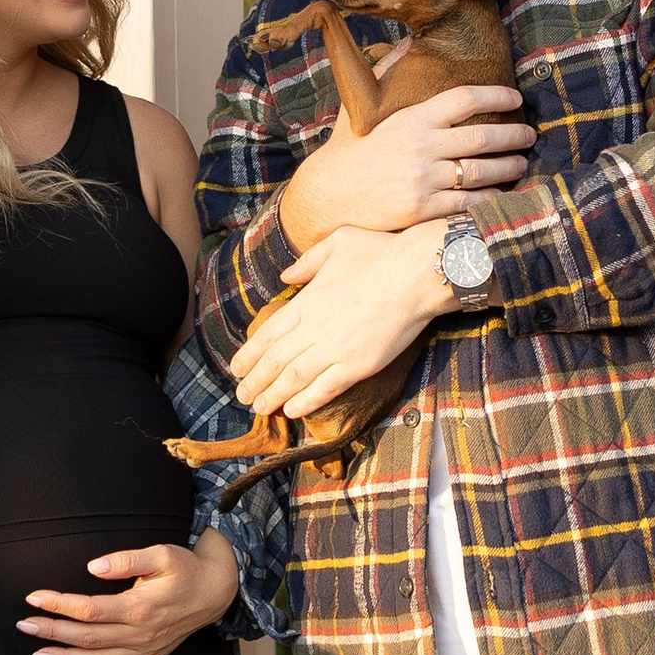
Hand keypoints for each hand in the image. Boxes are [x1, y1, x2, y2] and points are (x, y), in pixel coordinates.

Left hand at [20, 533, 238, 654]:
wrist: (214, 593)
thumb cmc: (185, 569)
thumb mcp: (162, 554)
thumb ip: (128, 560)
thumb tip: (94, 566)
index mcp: (140, 607)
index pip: (90, 609)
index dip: (59, 605)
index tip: (33, 598)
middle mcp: (140, 634)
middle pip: (88, 637)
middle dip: (53, 632)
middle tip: (24, 625)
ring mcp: (144, 651)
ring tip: (37, 654)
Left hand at [231, 226, 455, 417]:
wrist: (418, 272)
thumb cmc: (382, 253)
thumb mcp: (337, 242)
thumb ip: (307, 262)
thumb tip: (285, 277)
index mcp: (307, 301)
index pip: (267, 334)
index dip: (248, 355)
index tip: (235, 369)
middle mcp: (315, 328)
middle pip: (275, 361)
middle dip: (255, 381)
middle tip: (241, 396)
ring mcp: (336, 348)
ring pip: (294, 379)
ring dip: (273, 395)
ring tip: (259, 408)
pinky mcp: (359, 365)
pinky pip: (326, 389)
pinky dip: (307, 402)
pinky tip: (292, 411)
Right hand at [280, 83, 532, 248]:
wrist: (327, 194)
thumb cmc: (348, 148)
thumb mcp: (362, 105)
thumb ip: (387, 71)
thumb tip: (408, 41)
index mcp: (411, 119)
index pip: (464, 99)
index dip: (496, 96)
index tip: (516, 98)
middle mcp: (421, 147)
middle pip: (482, 137)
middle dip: (513, 135)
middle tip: (529, 134)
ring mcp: (423, 180)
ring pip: (480, 171)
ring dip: (508, 166)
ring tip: (521, 162)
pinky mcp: (422, 209)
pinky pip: (467, 203)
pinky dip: (490, 198)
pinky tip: (502, 193)